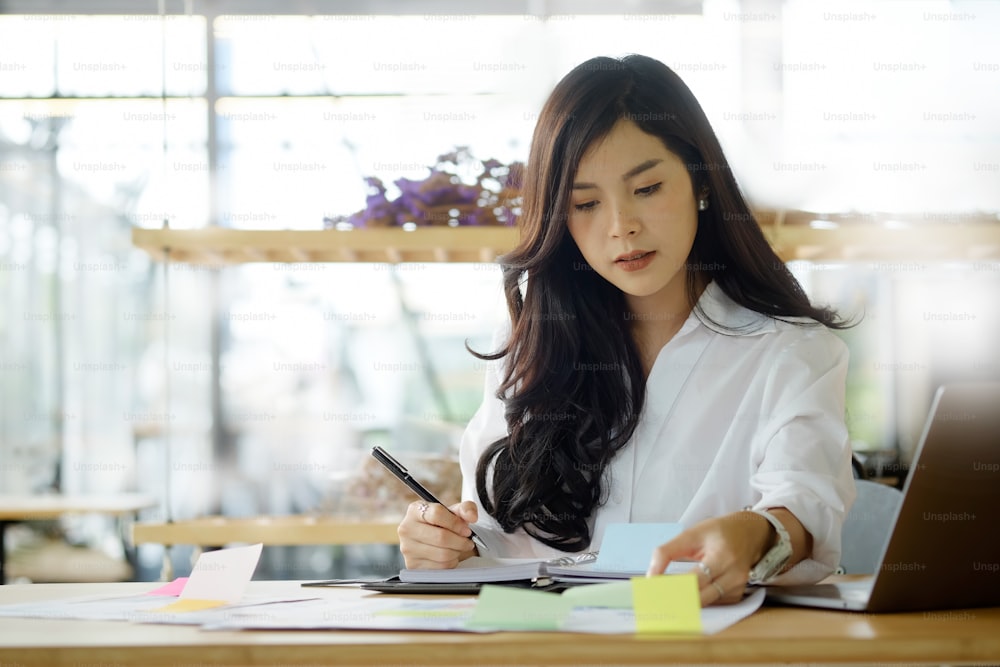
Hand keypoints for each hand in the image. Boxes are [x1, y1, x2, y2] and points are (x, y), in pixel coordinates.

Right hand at [397, 500, 478, 569]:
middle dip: (460, 541)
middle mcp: (406, 529)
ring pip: (442, 554)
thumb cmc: (442, 523)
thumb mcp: (453, 511)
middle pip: (441, 537)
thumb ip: (466, 508)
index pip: (437, 514)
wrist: (430, 538)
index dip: (456, 523)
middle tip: (467, 541)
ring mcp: (407, 548)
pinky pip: (440, 567)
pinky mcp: (412, 565)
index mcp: (415, 510)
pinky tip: (450, 555)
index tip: (466, 529)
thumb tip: (472, 516)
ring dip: (457, 552)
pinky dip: (451, 562)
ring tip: (458, 548)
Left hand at [645, 512, 774, 606]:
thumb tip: (651, 574)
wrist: (748, 533)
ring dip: (686, 601)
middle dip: (676, 599)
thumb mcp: (691, 534)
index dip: (673, 587)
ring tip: (667, 597)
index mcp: (722, 555)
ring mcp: (738, 587)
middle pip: (701, 597)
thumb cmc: (718, 532)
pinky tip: (688, 594)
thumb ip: (667, 552)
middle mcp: (734, 574)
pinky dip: (699, 600)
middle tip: (656, 598)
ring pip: (706, 603)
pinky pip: (714, 603)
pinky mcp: (738, 594)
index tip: (654, 590)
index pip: (694, 580)